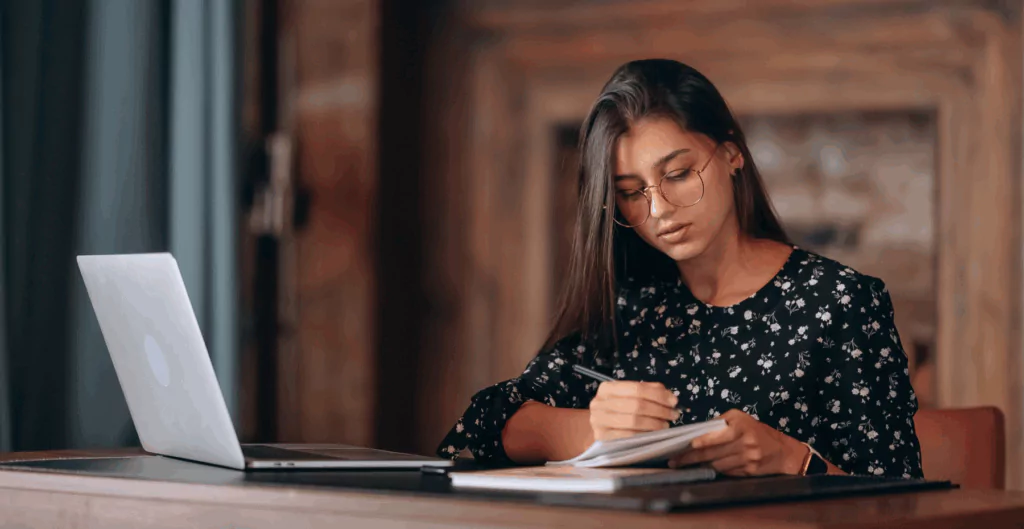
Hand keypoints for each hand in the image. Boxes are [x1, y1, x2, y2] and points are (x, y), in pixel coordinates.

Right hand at [588, 381, 680, 441]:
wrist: (599, 430)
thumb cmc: (618, 412)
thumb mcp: (629, 397)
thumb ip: (649, 392)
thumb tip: (670, 397)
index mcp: (607, 388)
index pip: (637, 388)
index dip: (658, 395)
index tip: (673, 401)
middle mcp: (599, 403)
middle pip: (636, 405)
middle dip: (660, 410)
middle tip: (673, 415)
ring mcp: (598, 421)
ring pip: (634, 421)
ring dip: (655, 424)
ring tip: (666, 425)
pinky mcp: (602, 438)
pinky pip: (629, 437)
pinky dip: (645, 436)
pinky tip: (654, 435)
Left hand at [669, 409, 806, 475]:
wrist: (783, 451)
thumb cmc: (757, 431)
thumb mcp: (740, 419)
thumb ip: (720, 423)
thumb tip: (697, 432)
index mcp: (740, 425)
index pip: (715, 435)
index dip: (699, 442)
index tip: (684, 446)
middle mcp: (744, 442)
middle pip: (712, 452)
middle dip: (690, 457)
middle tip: (674, 461)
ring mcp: (747, 458)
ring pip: (717, 464)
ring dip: (699, 465)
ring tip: (682, 466)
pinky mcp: (748, 471)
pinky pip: (726, 472)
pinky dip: (713, 470)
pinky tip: (702, 469)